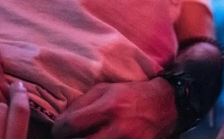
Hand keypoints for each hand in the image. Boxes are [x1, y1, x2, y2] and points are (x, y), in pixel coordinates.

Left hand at [52, 78, 176, 138]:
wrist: (165, 105)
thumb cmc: (131, 94)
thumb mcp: (106, 89)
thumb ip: (82, 102)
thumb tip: (61, 119)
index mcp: (110, 106)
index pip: (72, 124)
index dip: (58, 130)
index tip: (58, 131)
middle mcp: (119, 127)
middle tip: (69, 137)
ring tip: (85, 137)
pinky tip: (100, 138)